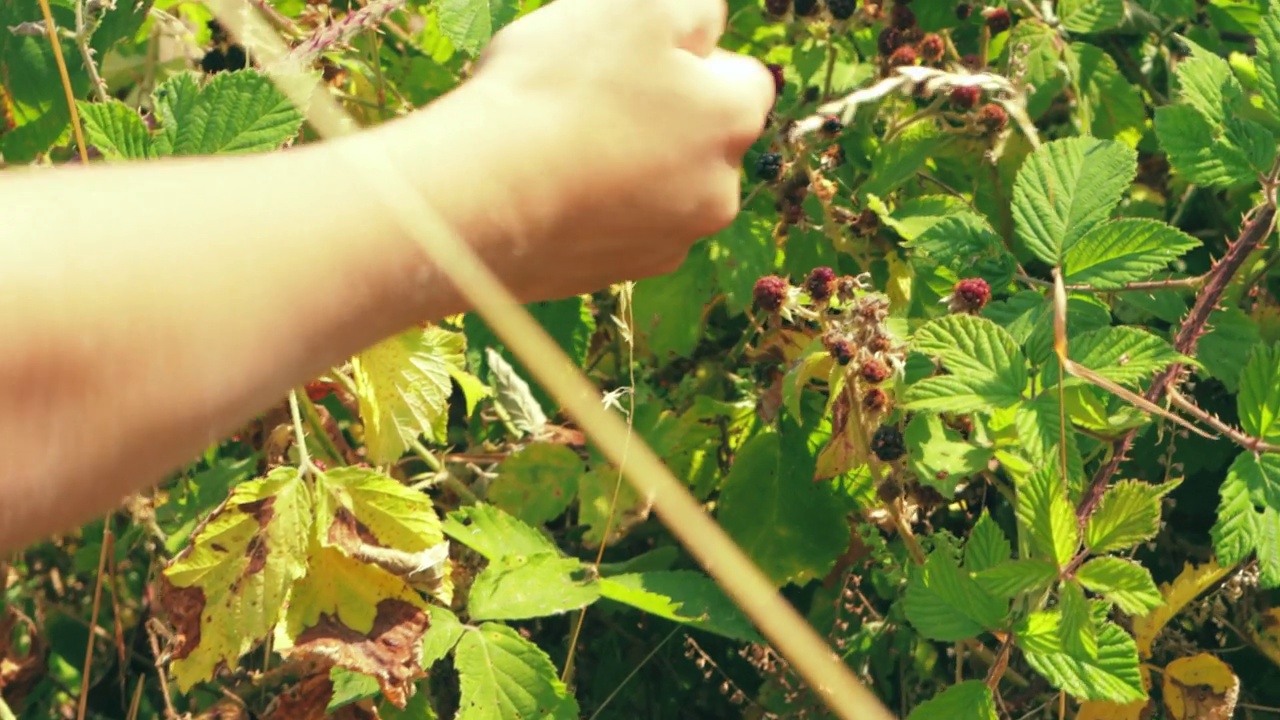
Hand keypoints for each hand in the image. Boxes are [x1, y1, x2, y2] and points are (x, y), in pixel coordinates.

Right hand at [396, 0, 774, 303]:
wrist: (479, 198)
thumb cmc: (558, 90)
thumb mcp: (635, 5)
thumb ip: (694, 7)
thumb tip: (707, 24)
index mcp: (734, 122)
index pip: (740, 77)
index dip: (690, 56)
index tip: (634, 53)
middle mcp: (719, 192)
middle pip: (699, 137)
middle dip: (661, 115)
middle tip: (590, 95)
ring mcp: (667, 241)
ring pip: (657, 186)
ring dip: (627, 164)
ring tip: (562, 142)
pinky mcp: (616, 274)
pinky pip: (616, 227)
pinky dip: (593, 206)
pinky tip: (549, 187)